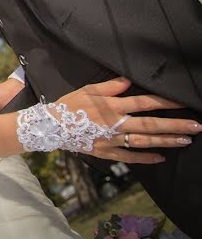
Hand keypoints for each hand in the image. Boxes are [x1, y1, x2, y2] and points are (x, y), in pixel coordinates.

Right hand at [56, 77, 199, 163]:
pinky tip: (160, 158)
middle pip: (150, 124)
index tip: (183, 102)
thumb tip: (129, 80)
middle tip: (196, 126)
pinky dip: (145, 158)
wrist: (51, 127)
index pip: (144, 103)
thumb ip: (109, 86)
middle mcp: (115, 123)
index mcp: (111, 106)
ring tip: (185, 140)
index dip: (164, 102)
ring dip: (166, 141)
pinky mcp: (106, 151)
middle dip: (174, 125)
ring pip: (143, 141)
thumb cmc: (69, 105)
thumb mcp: (87, 90)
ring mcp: (112, 139)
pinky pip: (129, 156)